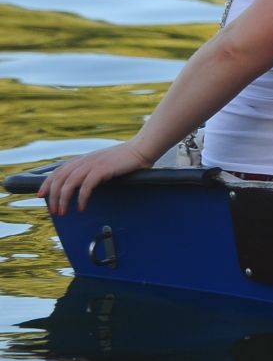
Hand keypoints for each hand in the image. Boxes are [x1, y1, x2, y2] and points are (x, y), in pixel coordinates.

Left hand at [41, 140, 156, 215]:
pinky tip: (81, 207)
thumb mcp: (105, 163)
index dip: (47, 183)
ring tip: (63, 212)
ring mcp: (93, 164)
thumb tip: (85, 184)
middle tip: (54, 210)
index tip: (41, 195)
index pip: (58, 171)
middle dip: (53, 197)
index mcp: (84, 159)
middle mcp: (85, 161)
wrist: (142, 148)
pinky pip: (86, 186)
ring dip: (63, 200)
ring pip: (69, 183)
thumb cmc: (128, 158)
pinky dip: (81, 198)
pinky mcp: (102, 169)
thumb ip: (93, 170)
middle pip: (60, 179)